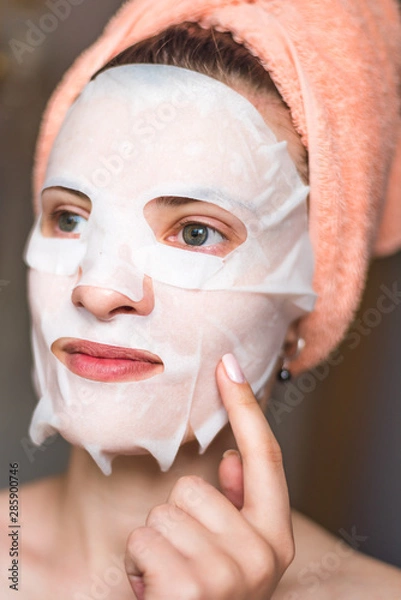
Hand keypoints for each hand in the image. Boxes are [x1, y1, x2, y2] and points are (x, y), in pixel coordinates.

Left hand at [124, 353, 294, 598]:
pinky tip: (153, 592)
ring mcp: (226, 575)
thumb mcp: (230, 555)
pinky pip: (143, 538)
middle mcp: (260, 556)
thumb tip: (225, 461)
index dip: (245, 407)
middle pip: (194, 486)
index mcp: (275, 539)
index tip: (228, 364)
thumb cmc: (203, 599)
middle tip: (182, 560)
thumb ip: (236, 506)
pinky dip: (138, 563)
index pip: (264, 457)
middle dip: (176, 519)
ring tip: (169, 578)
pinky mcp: (188, 589)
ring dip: (156, 543)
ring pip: (163, 512)